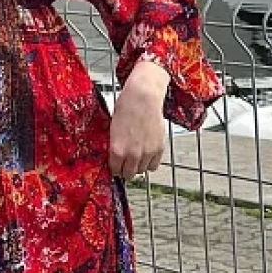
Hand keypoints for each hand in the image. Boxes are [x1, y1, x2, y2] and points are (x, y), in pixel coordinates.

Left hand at [109, 59, 167, 178]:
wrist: (142, 98)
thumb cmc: (126, 109)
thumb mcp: (113, 130)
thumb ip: (116, 147)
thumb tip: (117, 159)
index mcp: (117, 150)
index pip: (115, 170)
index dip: (116, 168)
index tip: (117, 165)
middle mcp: (132, 155)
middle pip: (129, 174)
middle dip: (126, 169)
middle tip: (127, 162)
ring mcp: (147, 153)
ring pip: (142, 171)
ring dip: (139, 166)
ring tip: (138, 156)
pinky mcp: (159, 149)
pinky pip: (154, 166)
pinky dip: (150, 162)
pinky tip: (147, 155)